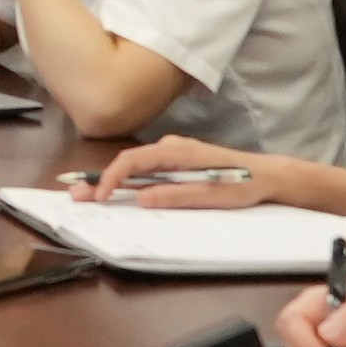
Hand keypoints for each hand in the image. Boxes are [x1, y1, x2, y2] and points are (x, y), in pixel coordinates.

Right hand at [88, 139, 337, 213]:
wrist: (269, 175)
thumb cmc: (243, 183)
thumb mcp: (212, 194)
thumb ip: (176, 195)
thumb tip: (144, 199)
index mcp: (177, 152)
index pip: (132, 161)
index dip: (111, 179)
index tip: (99, 197)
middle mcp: (172, 147)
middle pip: (127, 162)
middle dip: (101, 180)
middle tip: (76, 195)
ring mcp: (174, 153)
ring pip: (135, 166)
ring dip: (113, 181)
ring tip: (92, 196)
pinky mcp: (178, 161)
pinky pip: (147, 169)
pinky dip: (129, 180)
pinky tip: (120, 192)